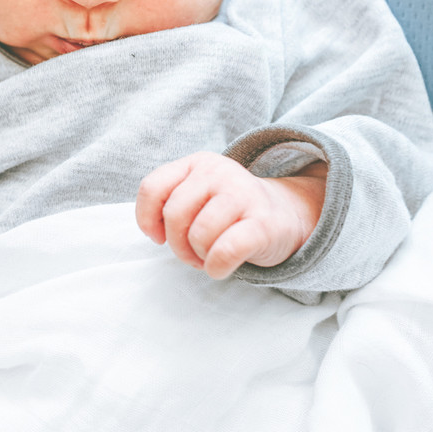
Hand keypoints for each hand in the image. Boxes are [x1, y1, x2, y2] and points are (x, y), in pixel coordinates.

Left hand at [136, 152, 325, 278]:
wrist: (286, 215)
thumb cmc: (228, 212)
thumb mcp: (196, 196)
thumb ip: (169, 204)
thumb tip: (153, 231)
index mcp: (197, 163)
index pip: (152, 188)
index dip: (146, 219)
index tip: (158, 237)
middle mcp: (219, 172)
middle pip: (174, 215)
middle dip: (177, 245)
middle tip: (191, 253)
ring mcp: (243, 194)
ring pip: (198, 235)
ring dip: (199, 256)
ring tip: (209, 256)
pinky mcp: (263, 223)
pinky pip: (224, 252)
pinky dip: (216, 267)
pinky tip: (220, 268)